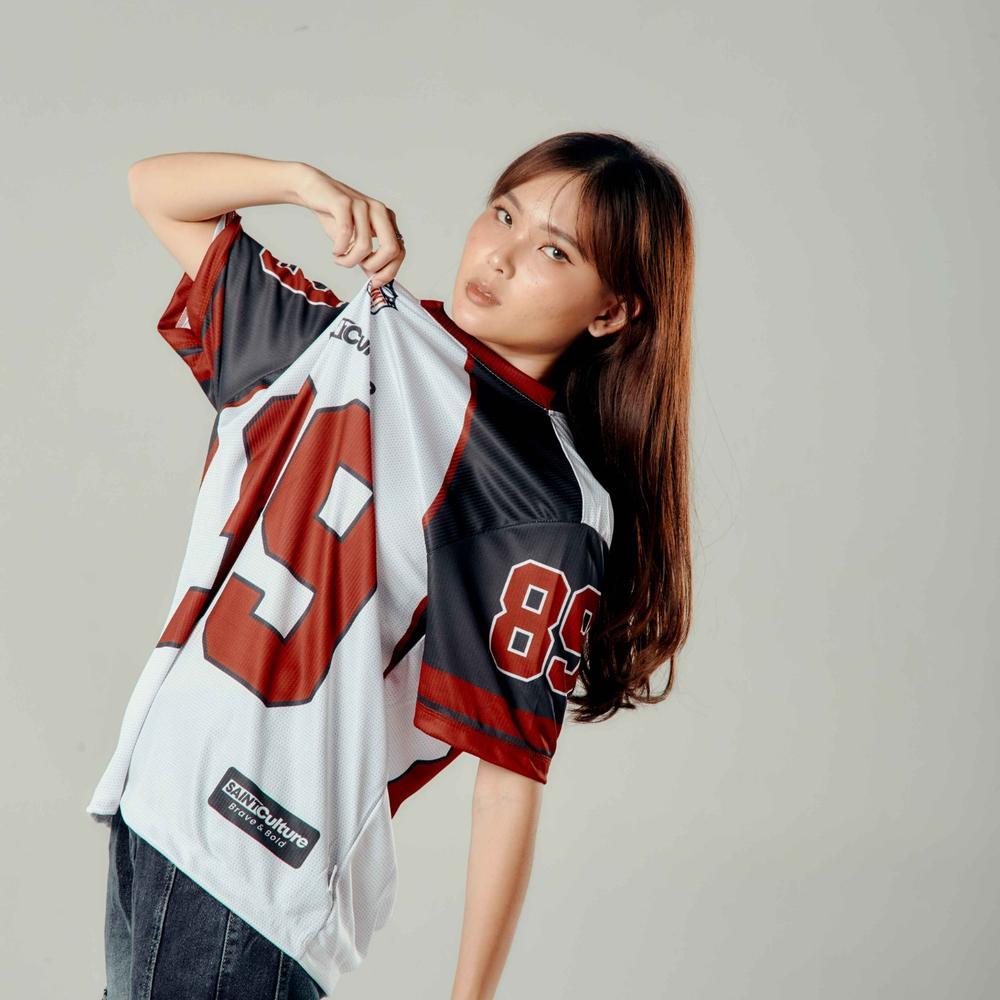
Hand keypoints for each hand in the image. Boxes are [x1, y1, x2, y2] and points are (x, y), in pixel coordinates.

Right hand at [295, 164, 405, 289]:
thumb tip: (377, 281)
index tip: (375, 282)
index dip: (390, 271)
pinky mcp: (344, 203)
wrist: (314, 190)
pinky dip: (339, 249)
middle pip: (391, 249)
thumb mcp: (356, 239)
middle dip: (375, 267)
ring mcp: (363, 205)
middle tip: (359, 268)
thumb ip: (369, 257)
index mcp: (387, 220)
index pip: (400, 251)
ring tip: (339, 258)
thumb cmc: (336, 217)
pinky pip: (346, 234)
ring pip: (365, 246)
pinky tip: (335, 250)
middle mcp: (379, 211)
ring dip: (349, 260)